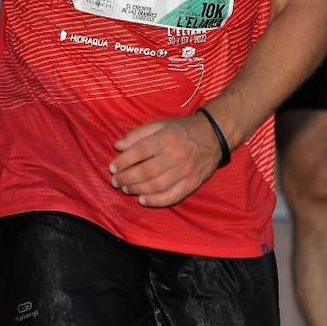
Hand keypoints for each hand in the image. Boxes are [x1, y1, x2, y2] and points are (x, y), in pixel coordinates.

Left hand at [108, 115, 223, 207]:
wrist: (214, 135)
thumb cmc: (182, 130)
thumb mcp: (160, 124)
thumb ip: (138, 134)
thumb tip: (118, 146)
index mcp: (166, 138)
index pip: (140, 151)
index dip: (123, 161)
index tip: (112, 167)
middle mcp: (176, 156)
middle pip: (146, 171)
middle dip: (126, 178)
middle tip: (115, 181)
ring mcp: (186, 172)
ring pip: (157, 186)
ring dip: (137, 189)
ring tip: (125, 189)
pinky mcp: (193, 184)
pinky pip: (172, 196)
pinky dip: (155, 201)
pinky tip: (142, 200)